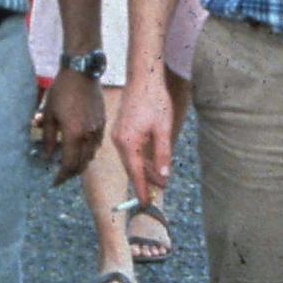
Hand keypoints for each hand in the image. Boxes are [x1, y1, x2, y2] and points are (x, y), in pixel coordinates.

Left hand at [36, 69, 104, 184]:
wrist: (82, 72)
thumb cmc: (62, 91)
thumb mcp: (49, 114)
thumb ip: (48, 137)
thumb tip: (47, 156)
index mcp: (74, 135)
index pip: (69, 164)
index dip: (62, 176)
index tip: (54, 182)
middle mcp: (88, 136)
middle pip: (82, 164)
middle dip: (71, 173)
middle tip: (61, 176)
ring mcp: (97, 130)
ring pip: (91, 156)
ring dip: (80, 163)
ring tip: (69, 164)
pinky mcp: (102, 123)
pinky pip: (96, 145)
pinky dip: (88, 152)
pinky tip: (80, 148)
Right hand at [112, 74, 173, 203]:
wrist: (143, 76)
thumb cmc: (154, 100)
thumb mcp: (163, 129)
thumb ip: (162, 154)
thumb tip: (163, 177)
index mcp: (128, 143)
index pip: (135, 174)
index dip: (142, 190)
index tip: (147, 205)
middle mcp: (119, 141)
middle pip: (132, 168)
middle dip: (145, 181)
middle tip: (160, 192)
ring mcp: (118, 134)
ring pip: (131, 159)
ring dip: (144, 169)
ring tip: (160, 178)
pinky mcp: (121, 128)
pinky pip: (130, 150)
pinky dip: (141, 158)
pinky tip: (152, 161)